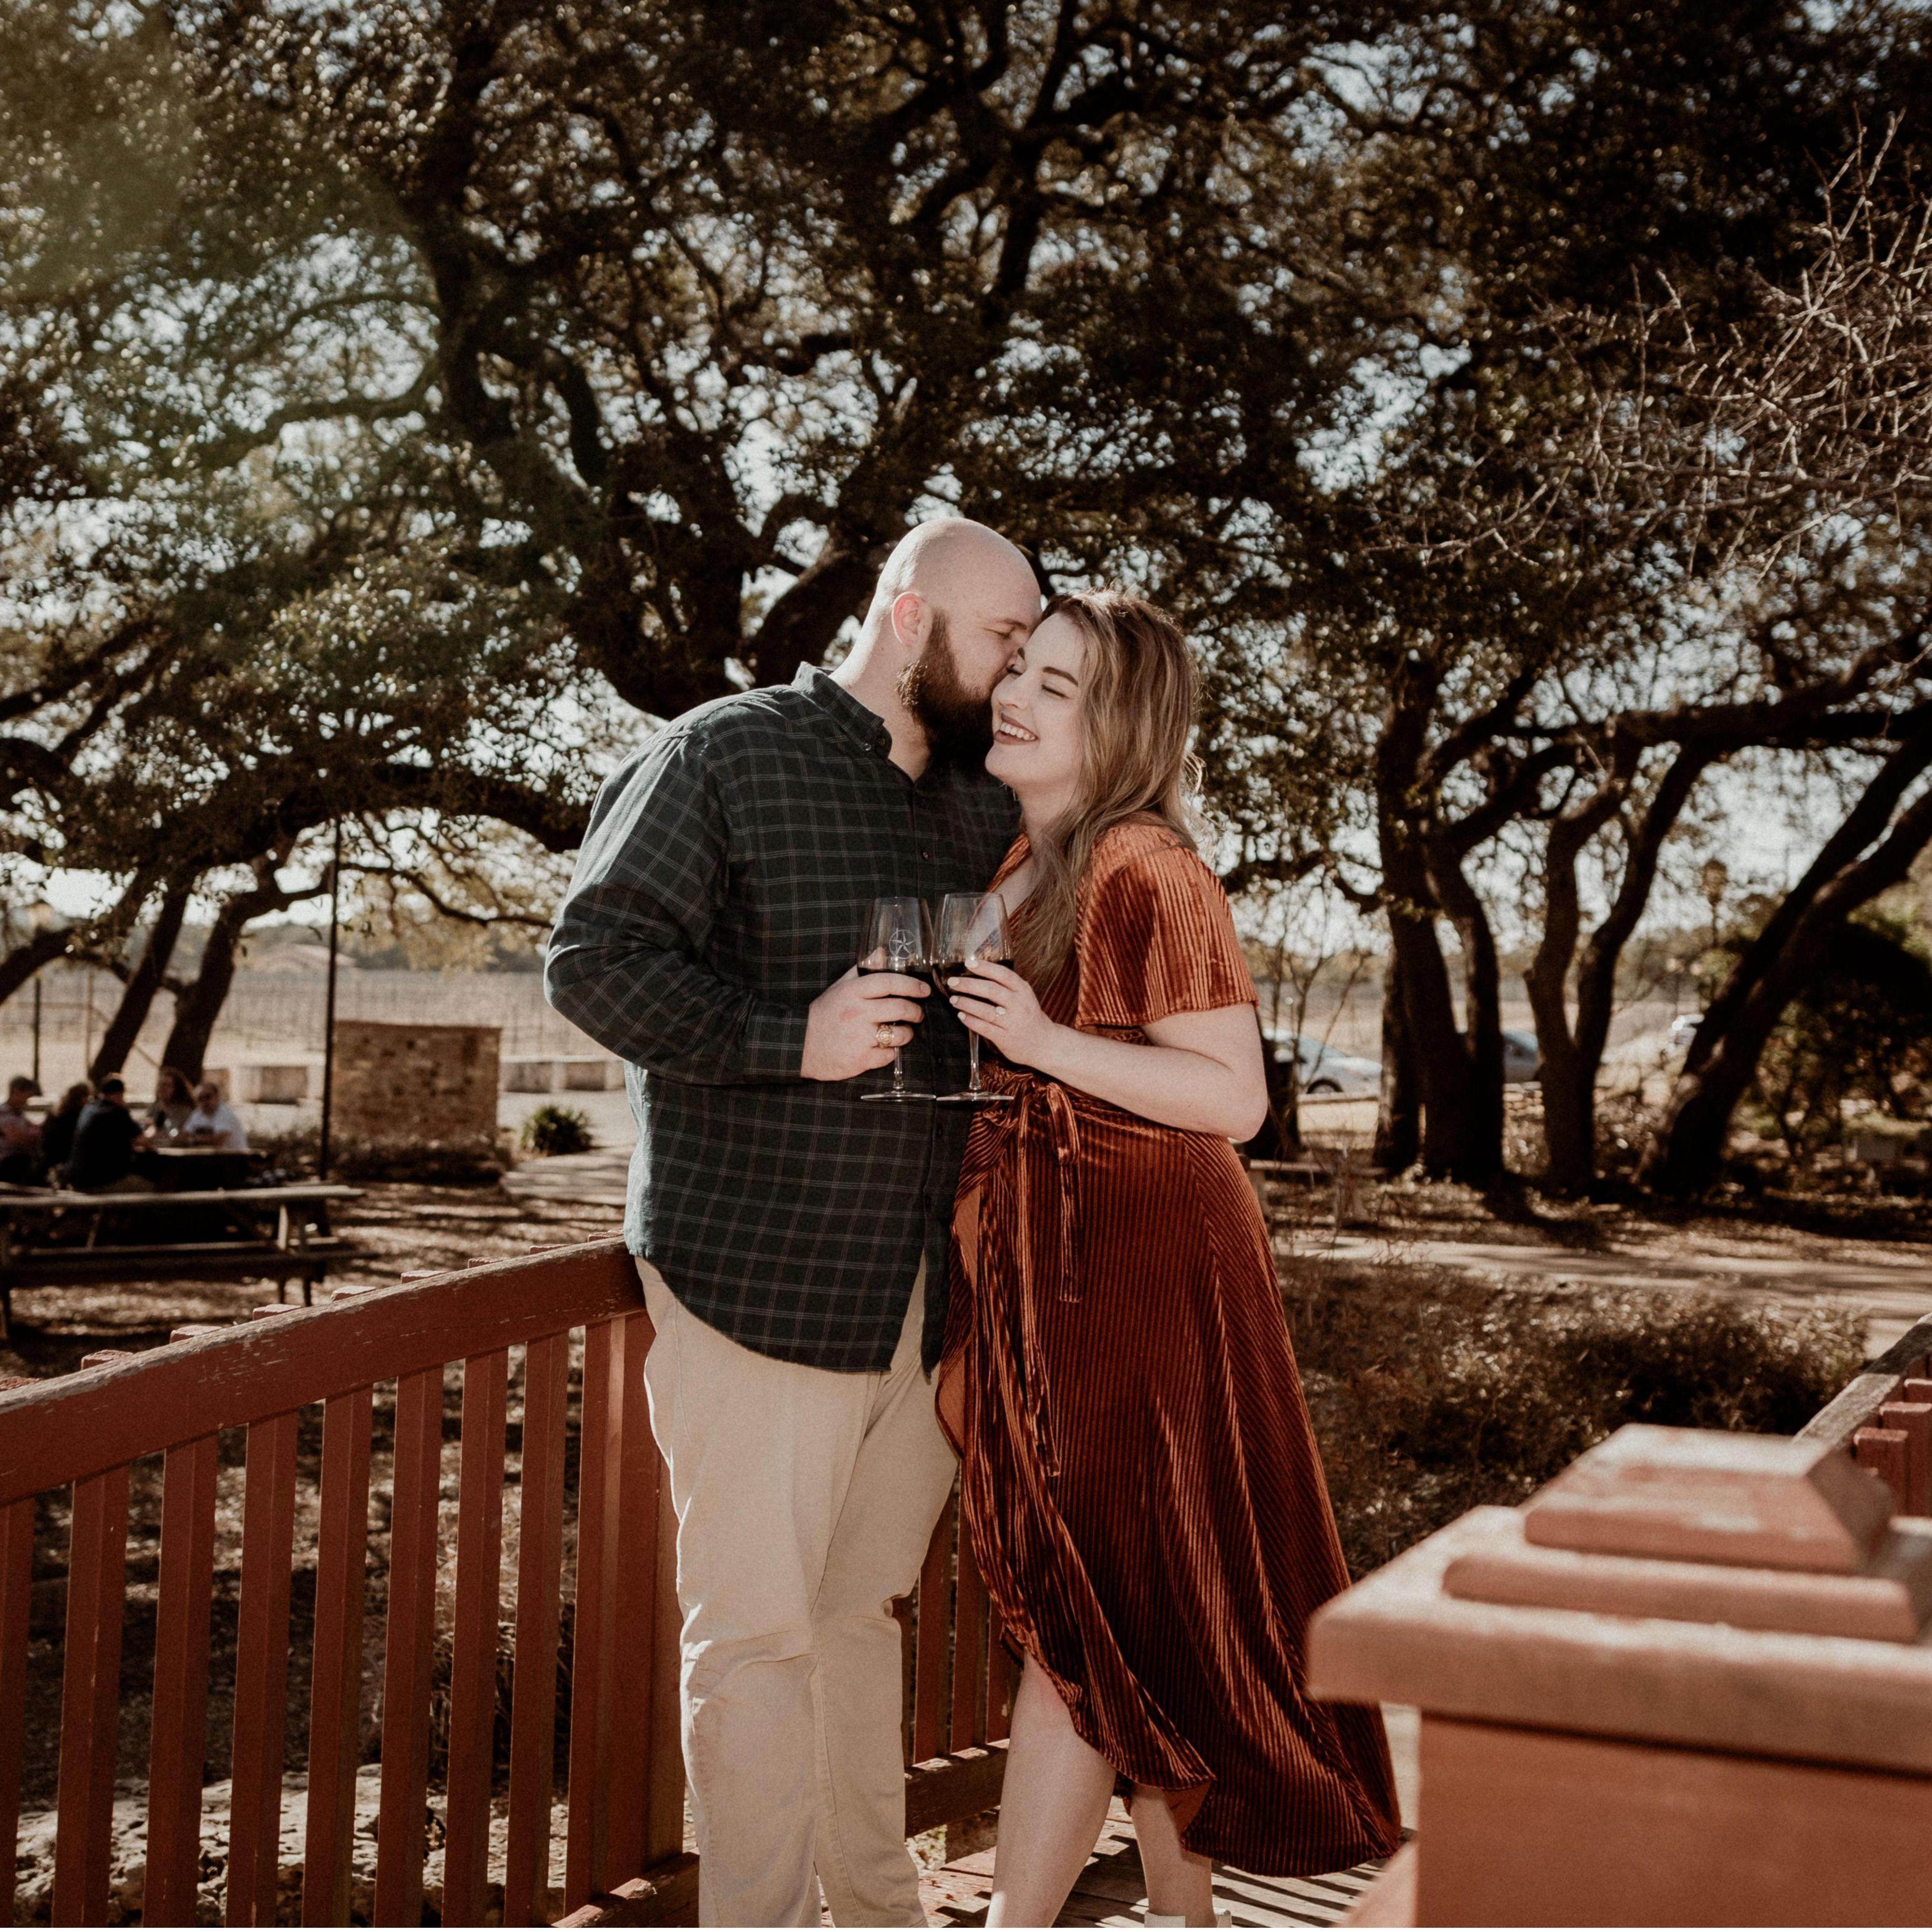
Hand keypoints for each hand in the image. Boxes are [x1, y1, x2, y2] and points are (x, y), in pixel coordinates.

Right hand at [801, 964, 928, 1080]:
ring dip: (906, 1034)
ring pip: (899, 1034)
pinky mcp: (860, 1059)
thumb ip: (861, 970)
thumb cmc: (823, 1015)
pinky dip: (889, 1053)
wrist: (800, 1046)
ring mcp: (859, 1037)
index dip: (911, 985)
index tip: (923, 990)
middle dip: (915, 1012)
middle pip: (900, 1008)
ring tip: (901, 1033)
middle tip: (917, 1014)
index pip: (889, 982)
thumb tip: (881, 952)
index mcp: (852, 992)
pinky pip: (889, 1056)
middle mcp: (857, 1013)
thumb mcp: (838, 988)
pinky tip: (883, 1049)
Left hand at [946, 960, 1057, 1071]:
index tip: (969, 963)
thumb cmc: (1029, 1016)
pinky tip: (961, 1015)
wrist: (1045, 1043)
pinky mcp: (1005, 1038)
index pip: (1003, 974)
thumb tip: (979, 972)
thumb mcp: (1024, 997)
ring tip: (954, 999)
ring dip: (966, 1003)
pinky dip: (970, 1020)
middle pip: (991, 990)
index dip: (985, 967)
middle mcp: (1019, 1005)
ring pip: (985, 1010)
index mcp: (1023, 991)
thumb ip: (1007, 986)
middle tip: (952, 982)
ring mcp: (1012, 1023)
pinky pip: (984, 1027)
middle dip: (968, 985)